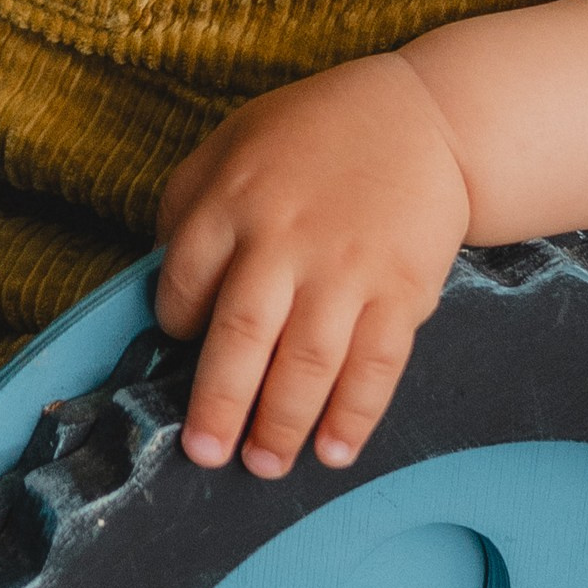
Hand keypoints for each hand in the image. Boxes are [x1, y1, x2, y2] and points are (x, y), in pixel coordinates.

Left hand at [153, 58, 473, 478]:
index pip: (184, 281)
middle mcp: (284, 240)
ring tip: (263, 465)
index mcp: (232, 201)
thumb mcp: (235, 140)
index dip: (174, 324)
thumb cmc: (313, 135)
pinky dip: (354, 415)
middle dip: (219, 403)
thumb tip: (163, 277)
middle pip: (241, 335)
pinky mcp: (401, 292)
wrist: (423, 121)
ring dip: (282, 424)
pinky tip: (333, 452)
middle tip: (204, 453)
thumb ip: (190, 201)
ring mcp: (347, 270)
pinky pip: (376, 366)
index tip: (177, 349)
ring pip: (307, 363)